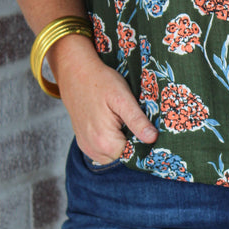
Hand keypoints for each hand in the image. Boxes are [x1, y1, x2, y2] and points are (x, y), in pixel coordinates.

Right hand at [49, 34, 158, 163]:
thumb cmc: (100, 82)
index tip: (147, 127)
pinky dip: (110, 142)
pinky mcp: (83, 141)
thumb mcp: (123, 98)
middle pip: (123, 156)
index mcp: (105, 141)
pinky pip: (102, 151)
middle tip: (133, 119)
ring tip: (121, 120)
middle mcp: (93, 148)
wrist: (75, 72)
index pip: (134, 155)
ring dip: (121, 142)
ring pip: (113, 155)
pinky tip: (112, 124)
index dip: (144, 142)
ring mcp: (86, 146)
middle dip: (132, 142)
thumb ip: (137, 121)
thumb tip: (153, 139)